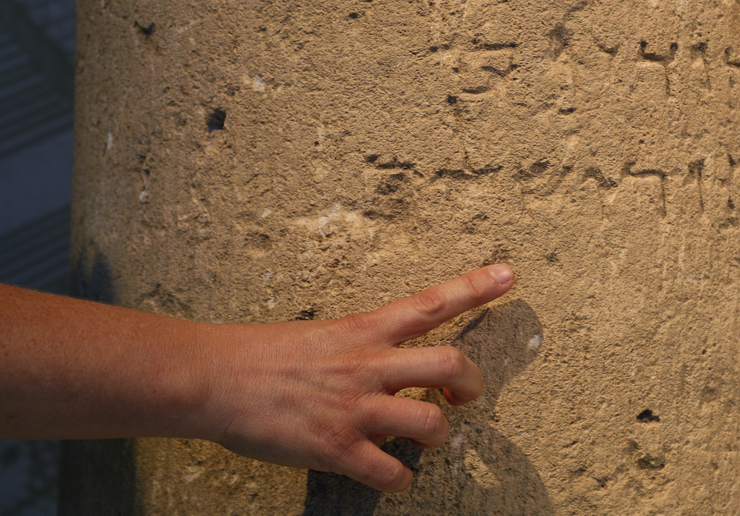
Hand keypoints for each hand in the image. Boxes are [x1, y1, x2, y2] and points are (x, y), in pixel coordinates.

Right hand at [202, 264, 514, 491]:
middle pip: (447, 363)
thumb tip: (391, 366)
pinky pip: (390, 472)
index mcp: (363, 330)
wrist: (214, 379)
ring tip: (429, 439)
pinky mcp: (335, 448)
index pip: (430, 302)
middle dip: (472, 382)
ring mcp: (354, 408)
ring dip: (440, 435)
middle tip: (467, 393)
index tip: (509, 275)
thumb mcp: (322, 335)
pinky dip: (402, 480)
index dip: (474, 288)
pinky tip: (395, 475)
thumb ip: (363, 348)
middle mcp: (367, 365)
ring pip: (430, 422)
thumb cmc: (263, 355)